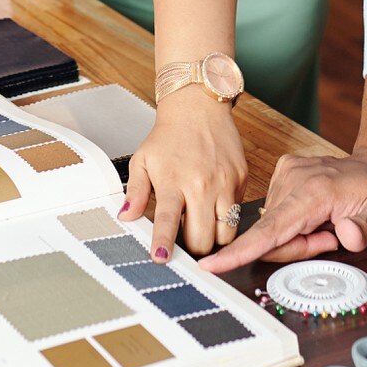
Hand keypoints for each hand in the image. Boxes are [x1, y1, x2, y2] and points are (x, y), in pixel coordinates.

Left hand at [119, 89, 247, 258]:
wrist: (199, 107)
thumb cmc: (170, 135)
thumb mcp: (143, 160)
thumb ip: (134, 192)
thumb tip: (125, 217)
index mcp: (173, 181)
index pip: (167, 221)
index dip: (164, 243)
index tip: (161, 259)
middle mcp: (202, 184)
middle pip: (202, 238)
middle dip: (193, 248)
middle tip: (185, 241)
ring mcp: (225, 182)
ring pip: (225, 233)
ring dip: (213, 238)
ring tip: (202, 227)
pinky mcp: (241, 179)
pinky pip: (237, 212)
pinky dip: (226, 218)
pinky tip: (215, 206)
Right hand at [198, 152, 366, 271]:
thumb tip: (347, 235)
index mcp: (315, 190)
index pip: (270, 230)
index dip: (240, 252)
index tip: (210, 265)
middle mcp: (293, 178)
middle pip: (272, 236)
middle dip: (298, 248)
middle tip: (332, 238)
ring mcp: (285, 174)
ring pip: (273, 228)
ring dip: (298, 238)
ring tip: (329, 226)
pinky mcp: (282, 176)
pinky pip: (276, 216)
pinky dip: (295, 226)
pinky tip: (318, 217)